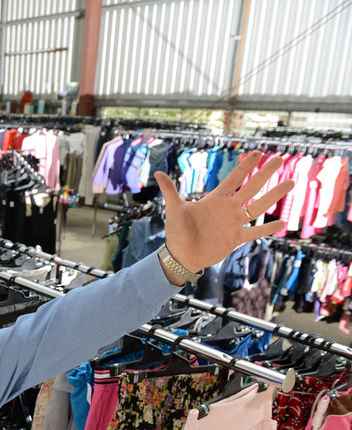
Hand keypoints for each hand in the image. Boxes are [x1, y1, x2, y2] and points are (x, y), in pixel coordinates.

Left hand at [155, 151, 294, 273]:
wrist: (181, 257)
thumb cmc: (176, 233)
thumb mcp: (174, 210)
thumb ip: (170, 191)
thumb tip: (157, 173)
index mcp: (215, 200)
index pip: (233, 179)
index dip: (245, 167)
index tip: (257, 153)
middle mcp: (228, 209)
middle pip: (251, 187)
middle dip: (265, 173)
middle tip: (279, 158)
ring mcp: (234, 223)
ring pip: (259, 207)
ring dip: (274, 195)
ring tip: (292, 183)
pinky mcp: (236, 239)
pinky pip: (255, 232)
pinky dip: (267, 228)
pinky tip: (283, 223)